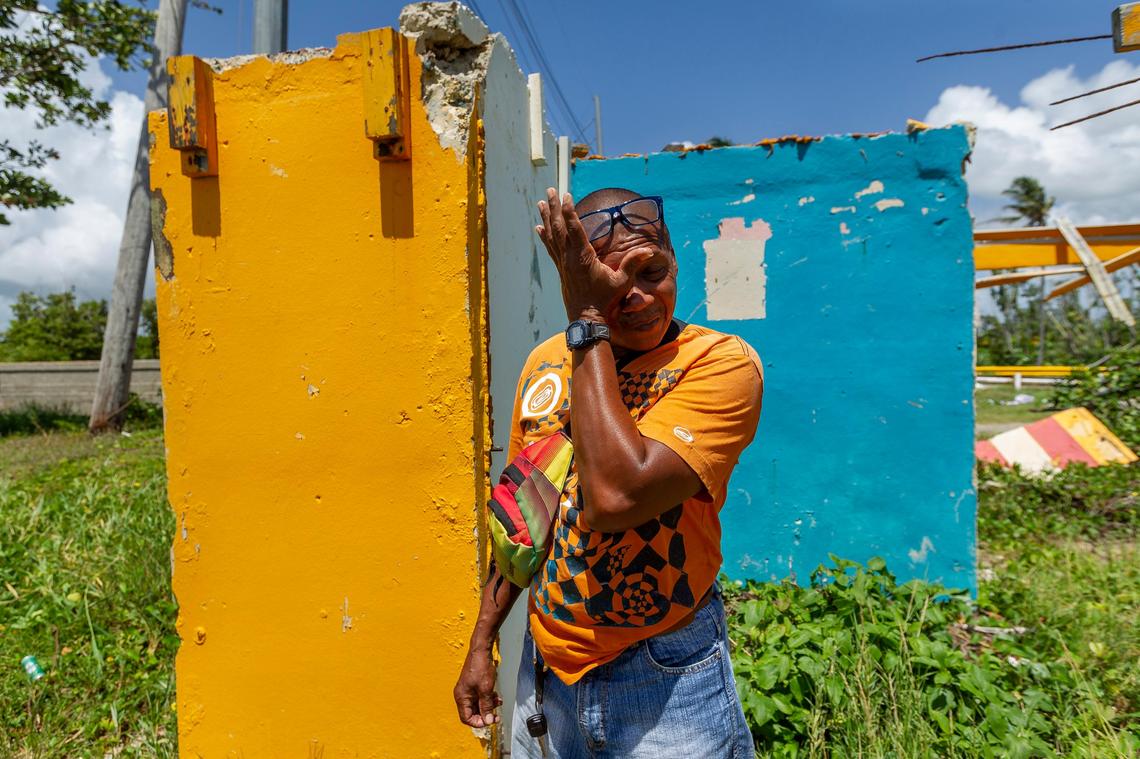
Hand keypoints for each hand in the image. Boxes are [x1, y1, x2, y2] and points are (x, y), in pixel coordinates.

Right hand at [454, 643, 501, 727]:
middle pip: (472, 712)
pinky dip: (488, 698)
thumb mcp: (486, 689)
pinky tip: (496, 696)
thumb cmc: (480, 667)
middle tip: (496, 716)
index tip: (490, 721)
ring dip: (488, 706)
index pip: (466, 718)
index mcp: (461, 697)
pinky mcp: (473, 685)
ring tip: (498, 702)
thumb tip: (488, 721)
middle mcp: (462, 694)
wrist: (481, 650)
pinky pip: (480, 697)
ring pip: (478, 705)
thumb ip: (487, 706)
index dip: (478, 722)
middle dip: (485, 714)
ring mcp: (468, 689)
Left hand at [535, 188, 653, 320]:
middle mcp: (570, 258)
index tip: (565, 195)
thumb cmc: (605, 301)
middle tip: (549, 190)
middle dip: (553, 207)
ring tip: (540, 202)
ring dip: (547, 217)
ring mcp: (563, 264)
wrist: (587, 319)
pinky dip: (545, 236)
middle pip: (559, 227)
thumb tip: (649, 250)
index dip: (569, 211)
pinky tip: (539, 227)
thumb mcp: (622, 282)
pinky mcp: (561, 270)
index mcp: (583, 257)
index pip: (574, 229)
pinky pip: (551, 248)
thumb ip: (632, 264)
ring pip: (552, 236)